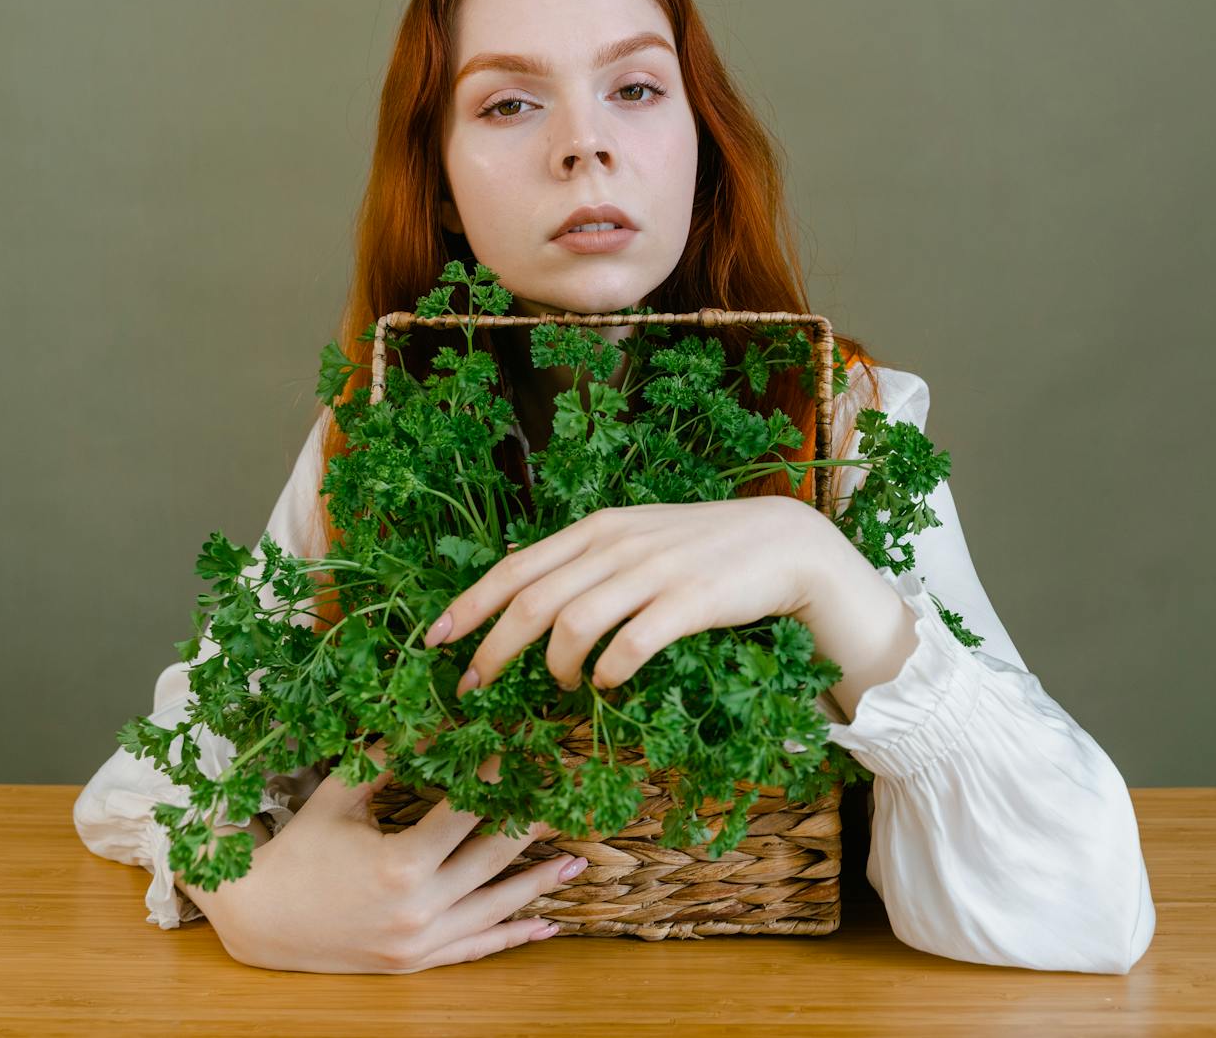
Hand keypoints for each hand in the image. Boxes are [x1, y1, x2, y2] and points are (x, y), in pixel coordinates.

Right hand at [178, 736, 580, 973]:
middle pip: (493, 858)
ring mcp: (421, 941)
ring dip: (538, 884)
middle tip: (569, 798)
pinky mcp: (417, 963)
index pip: (468, 812)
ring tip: (577, 861)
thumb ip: (385, 758)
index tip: (527, 751)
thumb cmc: (297, 850)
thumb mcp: (337, 797)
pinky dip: (511, 936)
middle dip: (534, 824)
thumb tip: (429, 718)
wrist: (259, 919)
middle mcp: (419, 907)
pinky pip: (475, 949)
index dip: (501, 778)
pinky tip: (545, 925)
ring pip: (494, 908)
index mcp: (400, 863)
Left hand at [425, 496, 830, 692]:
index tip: (434, 641)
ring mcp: (650, 573)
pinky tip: (607, 684)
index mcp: (596, 529)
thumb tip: (522, 586)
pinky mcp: (687, 603)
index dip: (469, 605)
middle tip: (472, 687)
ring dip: (555, 667)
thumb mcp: (634, 538)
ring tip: (561, 686)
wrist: (781, 542)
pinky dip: (608, 672)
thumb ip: (584, 559)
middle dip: (492, 649)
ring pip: (572, 625)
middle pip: (531, 600)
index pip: (515, 567)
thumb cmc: (701, 548)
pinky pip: (630, 645)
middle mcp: (615, 545)